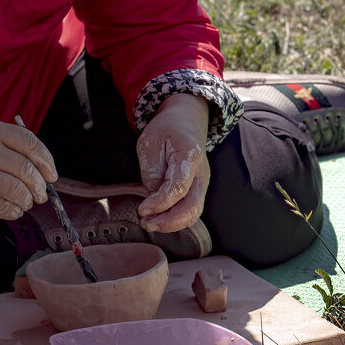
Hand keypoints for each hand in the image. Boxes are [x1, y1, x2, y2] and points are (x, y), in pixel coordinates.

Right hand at [0, 116, 53, 218]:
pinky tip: (13, 211)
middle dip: (39, 186)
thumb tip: (40, 168)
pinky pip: (0, 206)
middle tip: (40, 194)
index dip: (46, 161)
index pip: (29, 142)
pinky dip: (12, 211)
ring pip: (16, 190)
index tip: (52, 175)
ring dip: (26, 200)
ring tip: (25, 203)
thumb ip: (4, 144)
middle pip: (26, 169)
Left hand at [136, 94, 210, 232]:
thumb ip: (151, 170)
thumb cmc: (167, 128)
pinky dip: (175, 219)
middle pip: (192, 207)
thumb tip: (153, 196)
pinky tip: (158, 217)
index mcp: (190, 156)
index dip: (160, 204)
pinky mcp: (197, 189)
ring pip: (193, 212)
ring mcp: (202, 183)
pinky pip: (190, 210)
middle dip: (168, 221)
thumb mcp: (150, 141)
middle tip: (146, 222)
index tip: (142, 209)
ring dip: (171, 223)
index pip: (178, 188)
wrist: (187, 121)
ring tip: (150, 222)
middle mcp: (201, 173)